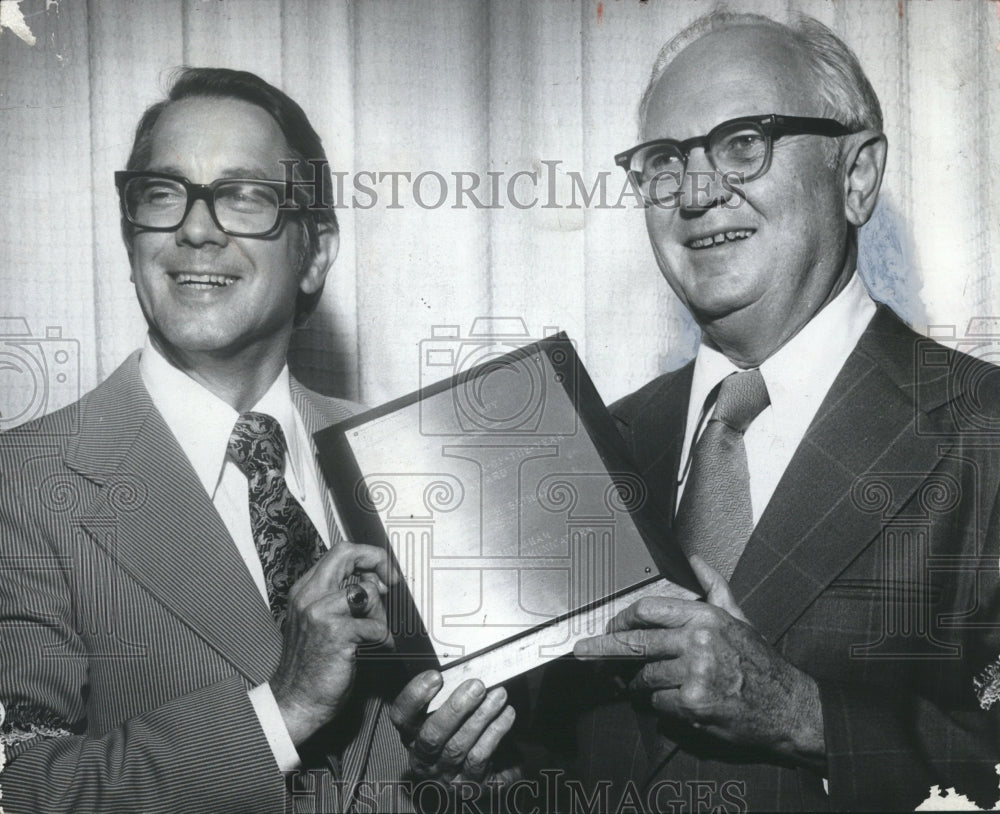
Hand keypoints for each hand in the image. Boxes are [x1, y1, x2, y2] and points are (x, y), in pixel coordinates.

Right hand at [269, 543, 394, 744]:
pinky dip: (382, 639)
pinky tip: (375, 649)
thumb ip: (344, 598)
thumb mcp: (322, 622)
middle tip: (392, 584)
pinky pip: (374, 625)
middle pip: (347, 554)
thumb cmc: (313, 665)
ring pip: (367, 592)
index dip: (367, 556)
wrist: (296, 701)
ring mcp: (319, 612)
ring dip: (380, 614)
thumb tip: (377, 582)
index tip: (384, 573)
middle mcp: (309, 595)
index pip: (340, 552)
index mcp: (306, 590)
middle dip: (377, 563)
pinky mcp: (335, 633)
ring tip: (374, 634)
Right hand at [389, 672, 519, 786]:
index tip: (436, 676)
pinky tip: (507, 714)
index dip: (414, 696)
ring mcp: (446, 775)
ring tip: (499, 694)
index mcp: (412, 735)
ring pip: (458, 747)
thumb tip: (463, 665)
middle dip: (455, 708)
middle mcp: (423, 759)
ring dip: (481, 717)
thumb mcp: (452, 713)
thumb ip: (449, 694)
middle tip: (477, 685)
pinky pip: (480, 758)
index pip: (401, 717)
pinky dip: (495, 733)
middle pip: (431, 736)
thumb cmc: (466, 730)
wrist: (491, 768)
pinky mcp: (470, 785)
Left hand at [574, 556, 824, 768]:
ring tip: (634, 684)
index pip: (649, 609)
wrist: (788, 707)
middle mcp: (698, 641)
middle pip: (637, 643)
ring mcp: (695, 673)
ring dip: (635, 683)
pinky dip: (657, 704)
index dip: (623, 617)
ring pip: (645, 677)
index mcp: (706, 616)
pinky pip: (658, 702)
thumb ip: (714, 587)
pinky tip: (666, 702)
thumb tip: (693, 558)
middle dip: (605, 648)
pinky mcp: (693, 704)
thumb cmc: (760, 662)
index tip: (611, 624)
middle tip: (583, 652)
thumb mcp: (739, 618)